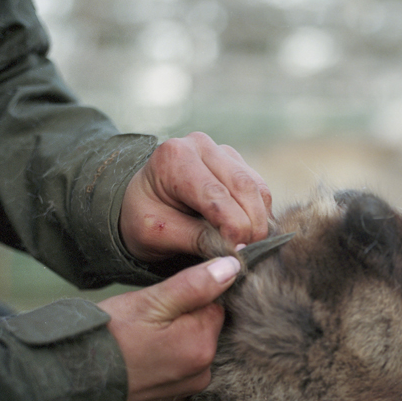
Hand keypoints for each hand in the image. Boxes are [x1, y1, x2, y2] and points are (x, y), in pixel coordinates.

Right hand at [99, 255, 240, 400]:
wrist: (64, 384)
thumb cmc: (104, 339)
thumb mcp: (150, 302)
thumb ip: (195, 285)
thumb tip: (233, 267)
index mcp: (202, 345)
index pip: (214, 305)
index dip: (190, 294)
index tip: (163, 298)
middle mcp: (202, 372)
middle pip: (203, 327)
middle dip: (180, 317)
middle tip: (144, 320)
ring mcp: (185, 388)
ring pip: (189, 346)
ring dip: (171, 337)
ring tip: (138, 338)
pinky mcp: (169, 398)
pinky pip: (176, 367)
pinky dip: (163, 357)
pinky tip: (138, 355)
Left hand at [120, 132, 271, 262]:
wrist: (141, 203)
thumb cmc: (144, 218)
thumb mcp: (159, 234)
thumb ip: (197, 240)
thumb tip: (237, 252)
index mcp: (175, 158)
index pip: (216, 195)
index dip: (233, 228)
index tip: (238, 255)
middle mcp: (201, 145)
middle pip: (244, 186)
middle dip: (253, 225)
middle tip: (251, 255)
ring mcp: (222, 151)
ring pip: (257, 187)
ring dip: (260, 221)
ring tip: (250, 246)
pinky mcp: (237, 162)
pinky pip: (260, 190)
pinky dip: (261, 214)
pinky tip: (250, 233)